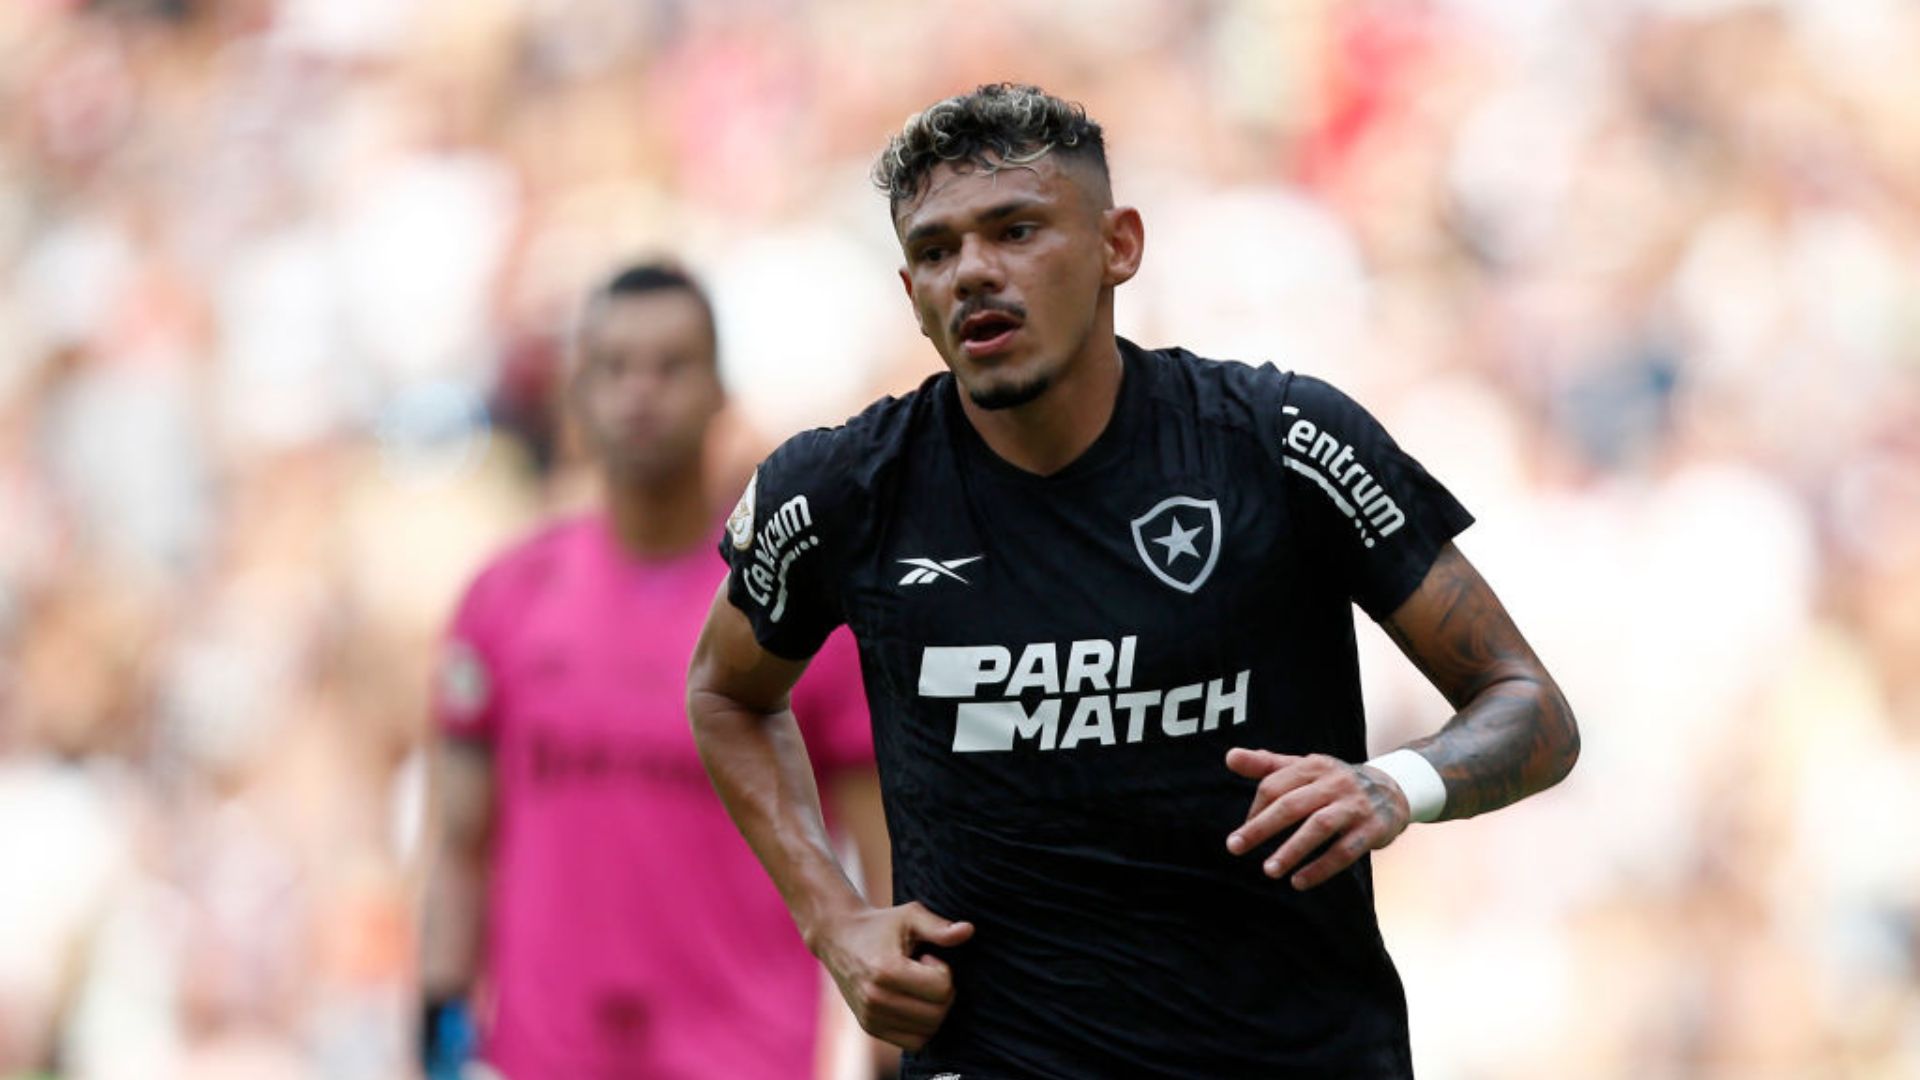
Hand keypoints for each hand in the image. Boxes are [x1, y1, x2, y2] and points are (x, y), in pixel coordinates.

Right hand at [813, 901, 974, 1049]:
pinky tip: (912, 1002)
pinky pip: (914, 1042)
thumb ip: (939, 927)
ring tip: (915, 986)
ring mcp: (871, 1017)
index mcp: (886, 970)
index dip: (942, 970)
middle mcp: (875, 998)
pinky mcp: (870, 1028)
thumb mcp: (910, 916)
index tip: (926, 958)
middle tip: (924, 972)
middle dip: (942, 992)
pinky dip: (922, 1026)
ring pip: (928, 1031)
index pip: (941, 989)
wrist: (839, 938)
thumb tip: (968, 930)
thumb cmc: (880, 925)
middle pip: (937, 1013)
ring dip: (932, 1009)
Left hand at [1223, 748, 1410, 889]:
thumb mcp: (1304, 768)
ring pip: (1319, 827)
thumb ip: (1266, 765)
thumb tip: (1229, 756)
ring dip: (1292, 850)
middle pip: (1292, 804)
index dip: (1255, 810)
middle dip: (1261, 827)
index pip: (1274, 785)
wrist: (1394, 789)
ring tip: (1269, 870)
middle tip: (1235, 848)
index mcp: (1313, 766)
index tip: (1242, 834)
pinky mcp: (1372, 829)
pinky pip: (1345, 851)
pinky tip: (1299, 882)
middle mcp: (1334, 782)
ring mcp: (1355, 805)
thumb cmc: (1334, 782)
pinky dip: (1321, 867)